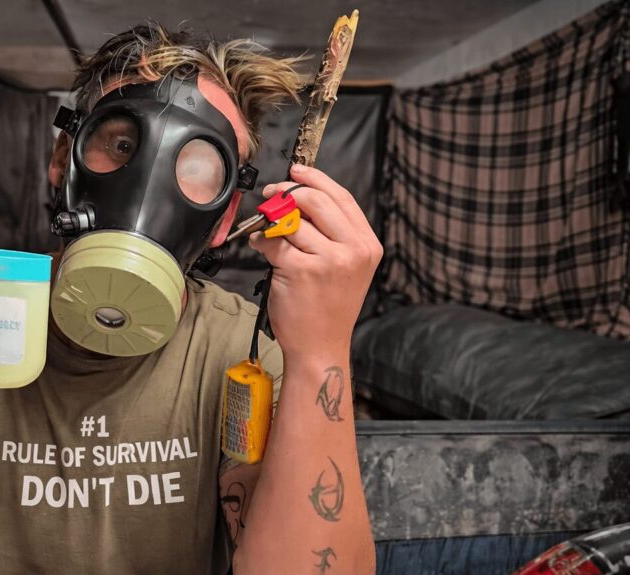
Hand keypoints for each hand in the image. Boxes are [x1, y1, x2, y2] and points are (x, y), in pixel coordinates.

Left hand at [249, 165, 381, 360]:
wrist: (320, 347)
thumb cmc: (327, 307)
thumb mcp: (345, 267)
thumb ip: (330, 233)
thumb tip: (296, 198)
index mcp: (367, 245)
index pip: (342, 197)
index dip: (316, 179)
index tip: (296, 171)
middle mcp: (354, 250)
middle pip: (316, 201)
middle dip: (287, 192)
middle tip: (271, 195)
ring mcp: (330, 261)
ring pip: (292, 222)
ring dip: (271, 223)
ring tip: (267, 236)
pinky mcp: (302, 271)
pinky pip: (274, 243)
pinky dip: (262, 242)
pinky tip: (262, 249)